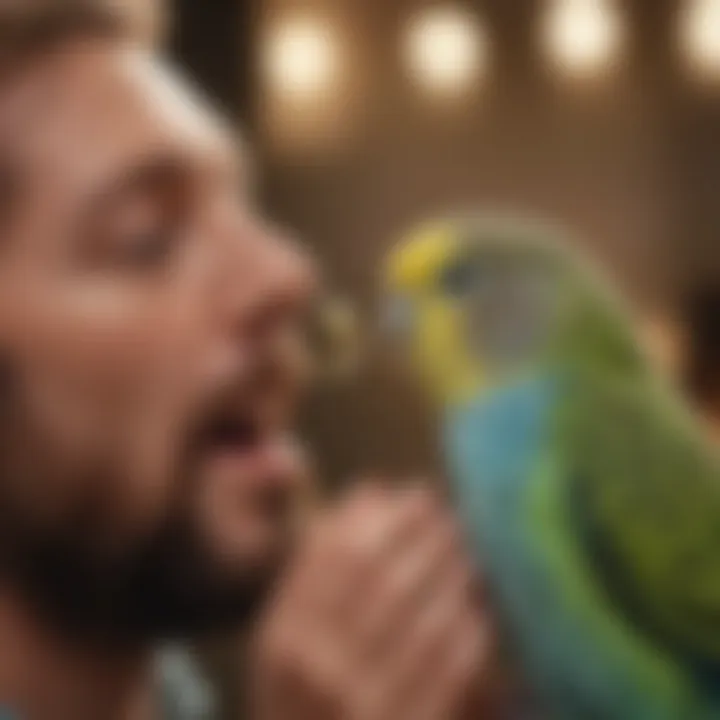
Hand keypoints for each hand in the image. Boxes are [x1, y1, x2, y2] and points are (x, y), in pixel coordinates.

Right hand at [250, 483, 498, 719]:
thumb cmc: (307, 700)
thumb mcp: (289, 638)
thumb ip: (319, 567)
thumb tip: (372, 493)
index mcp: (283, 637)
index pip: (338, 555)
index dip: (386, 516)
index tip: (416, 495)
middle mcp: (316, 670)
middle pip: (387, 579)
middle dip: (429, 539)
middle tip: (453, 518)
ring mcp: (363, 706)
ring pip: (426, 619)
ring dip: (457, 579)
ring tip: (471, 556)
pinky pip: (453, 668)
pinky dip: (472, 632)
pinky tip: (480, 613)